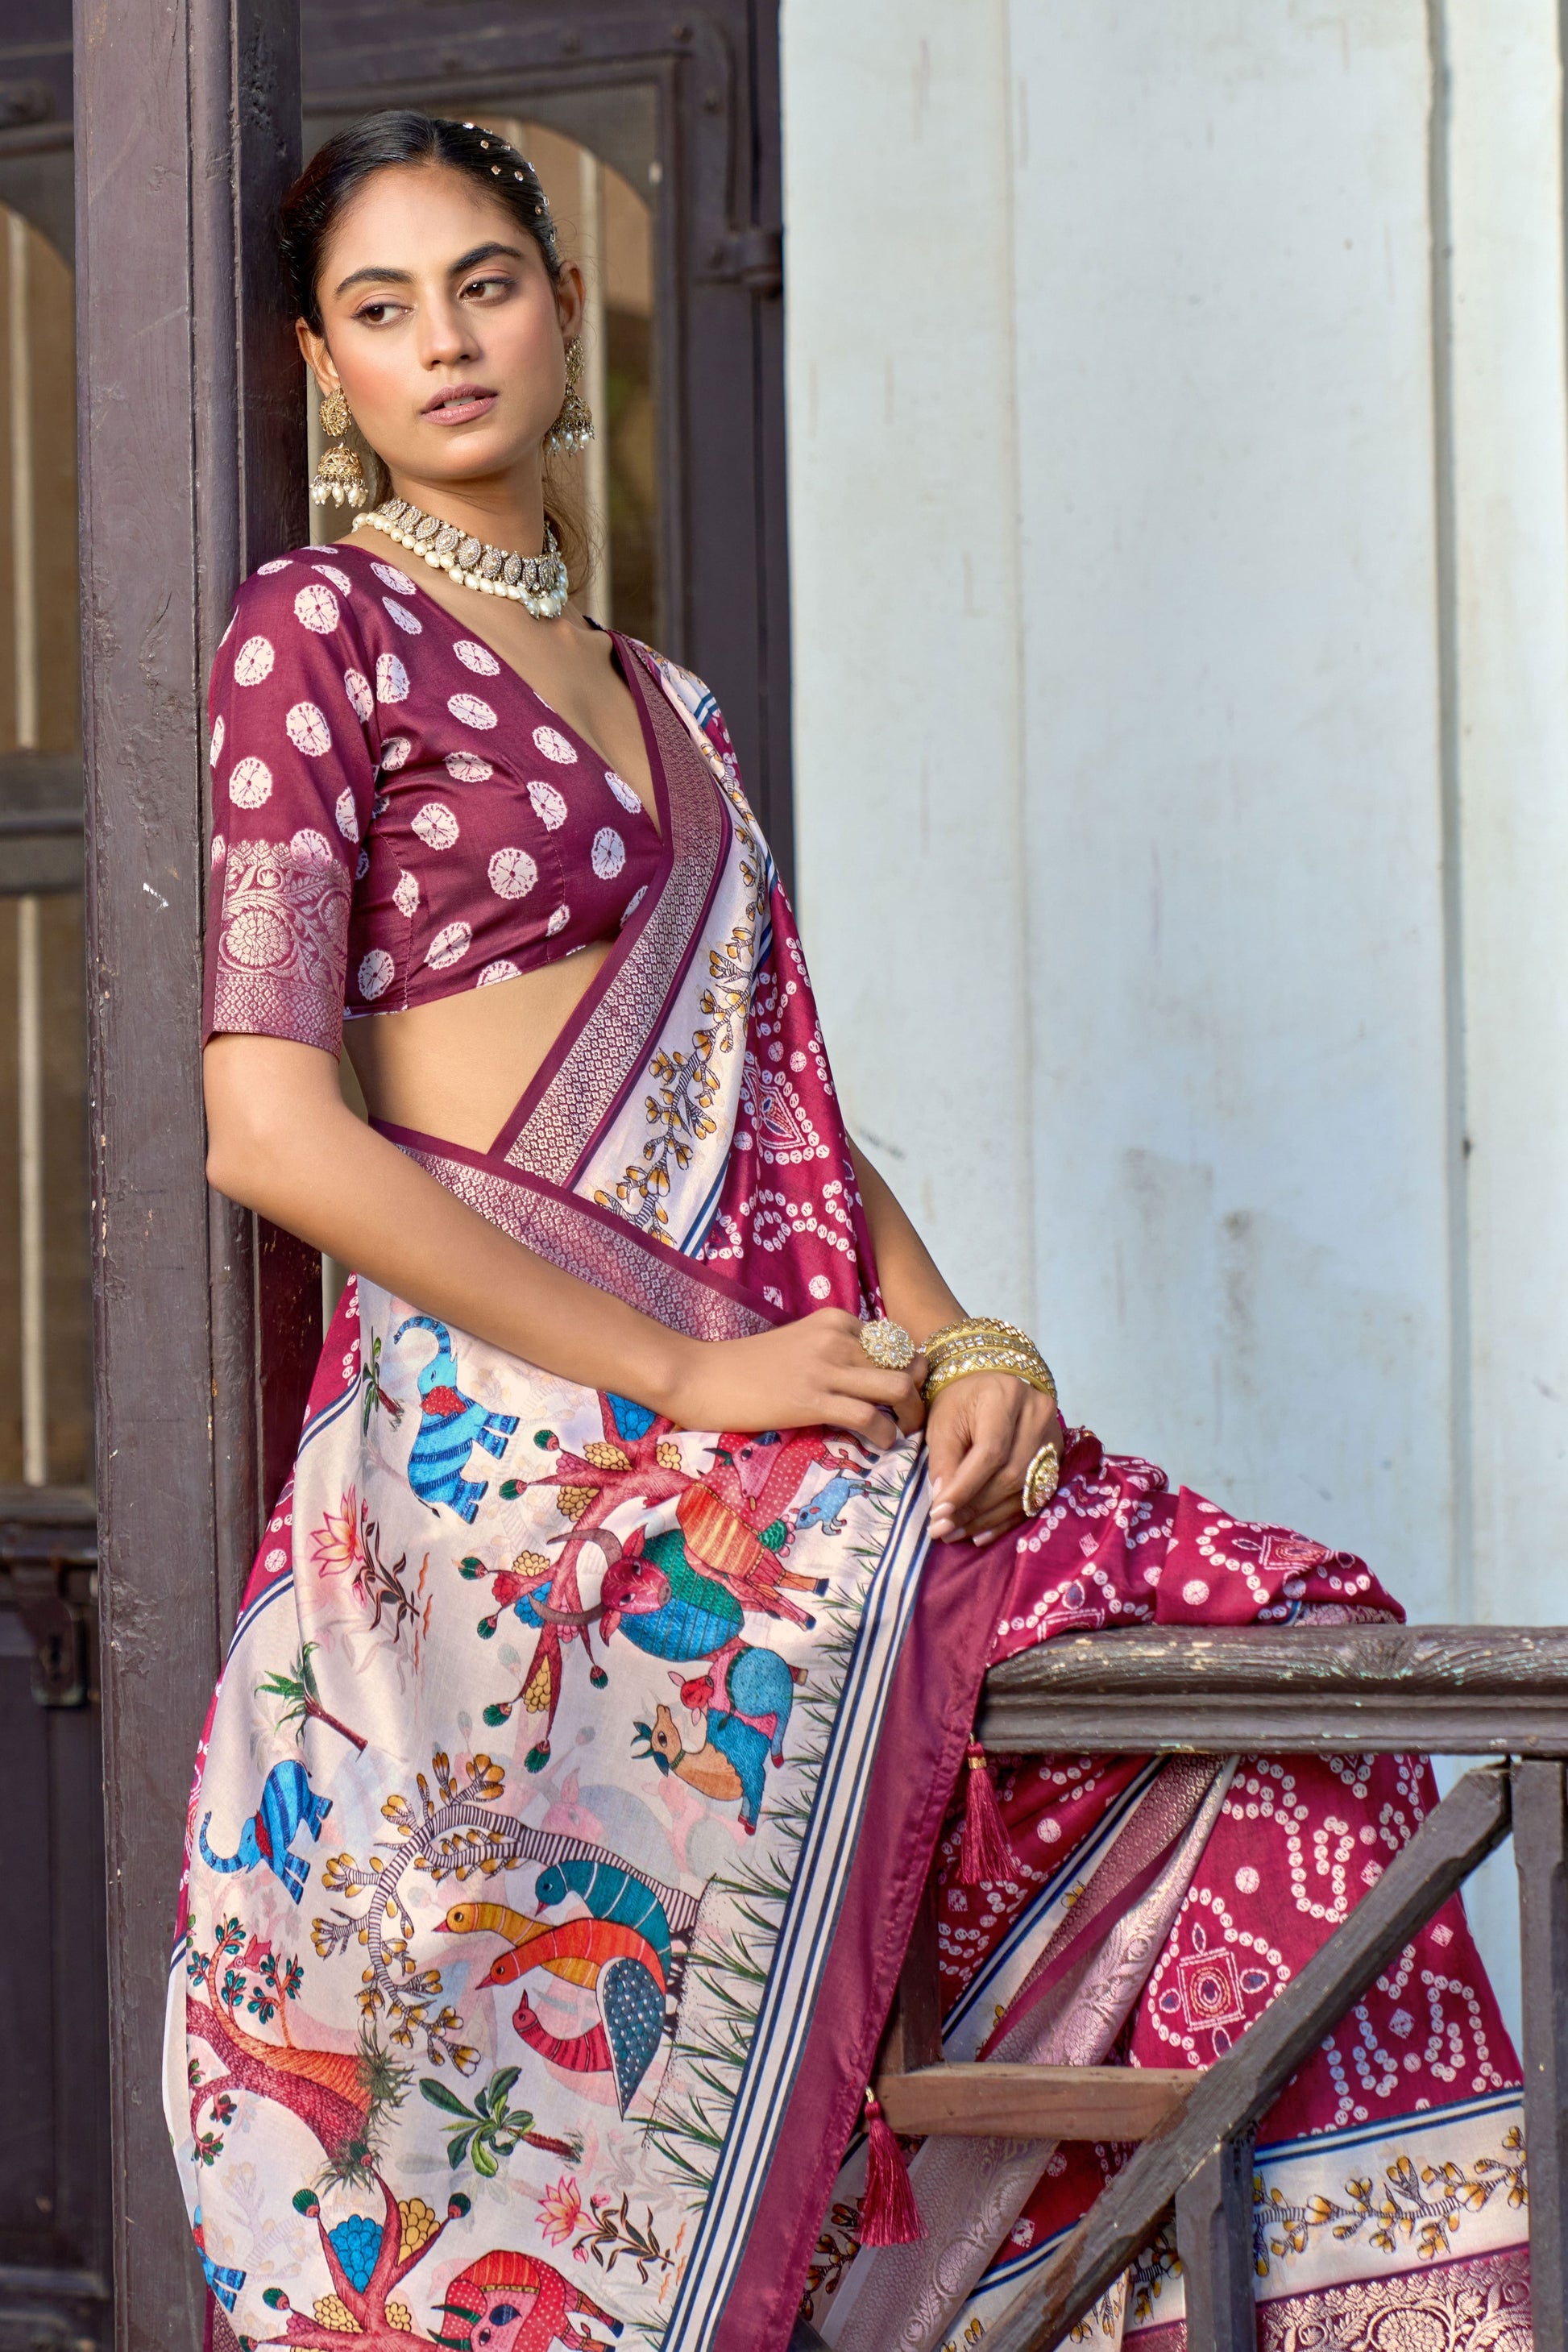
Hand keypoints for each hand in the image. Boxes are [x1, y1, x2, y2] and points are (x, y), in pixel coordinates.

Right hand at [665, 1309, 926, 1447]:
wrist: (699, 1375)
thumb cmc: (744, 1366)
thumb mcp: (798, 1344)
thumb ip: (833, 1351)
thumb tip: (868, 1376)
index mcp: (835, 1320)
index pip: (896, 1342)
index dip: (910, 1370)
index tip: (907, 1395)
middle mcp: (837, 1337)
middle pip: (905, 1362)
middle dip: (919, 1394)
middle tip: (914, 1420)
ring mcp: (825, 1367)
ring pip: (898, 1387)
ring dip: (911, 1415)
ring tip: (904, 1434)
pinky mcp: (812, 1399)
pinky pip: (869, 1417)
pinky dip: (885, 1435)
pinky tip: (880, 1445)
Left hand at [925, 1373, 1062, 1545]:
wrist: (992, 1386)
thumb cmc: (961, 1401)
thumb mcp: (943, 1422)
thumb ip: (944, 1461)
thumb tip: (944, 1506)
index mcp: (1006, 1397)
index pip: (991, 1452)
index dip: (965, 1487)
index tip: (939, 1513)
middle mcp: (1038, 1415)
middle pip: (1011, 1474)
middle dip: (974, 1508)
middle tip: (943, 1529)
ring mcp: (1053, 1438)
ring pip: (1024, 1490)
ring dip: (987, 1518)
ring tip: (956, 1533)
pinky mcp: (1057, 1459)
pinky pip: (1034, 1497)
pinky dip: (1005, 1519)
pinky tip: (982, 1534)